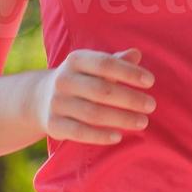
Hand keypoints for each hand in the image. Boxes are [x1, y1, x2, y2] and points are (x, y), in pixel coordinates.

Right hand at [34, 47, 155, 144]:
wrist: (40, 98)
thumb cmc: (82, 79)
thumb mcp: (95, 66)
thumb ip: (116, 61)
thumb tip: (136, 54)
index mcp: (76, 60)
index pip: (106, 64)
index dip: (129, 73)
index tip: (150, 82)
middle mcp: (64, 80)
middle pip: (102, 91)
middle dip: (130, 99)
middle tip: (151, 105)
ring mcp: (56, 103)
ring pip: (93, 113)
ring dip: (121, 119)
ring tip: (142, 122)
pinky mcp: (53, 124)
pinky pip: (79, 132)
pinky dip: (100, 136)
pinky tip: (119, 136)